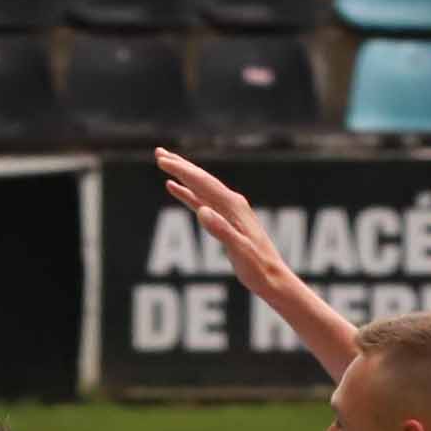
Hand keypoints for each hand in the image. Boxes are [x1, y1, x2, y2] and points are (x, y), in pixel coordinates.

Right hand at [154, 150, 300, 304]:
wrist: (272, 278)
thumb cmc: (257, 267)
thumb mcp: (239, 250)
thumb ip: (221, 230)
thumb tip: (201, 211)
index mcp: (233, 206)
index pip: (203, 182)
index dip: (182, 170)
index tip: (161, 161)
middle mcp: (231, 202)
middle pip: (201, 178)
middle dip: (179, 165)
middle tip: (158, 152)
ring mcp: (228, 210)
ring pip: (200, 187)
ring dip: (182, 174)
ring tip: (164, 162)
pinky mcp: (224, 219)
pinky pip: (201, 201)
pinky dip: (186, 193)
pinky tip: (174, 188)